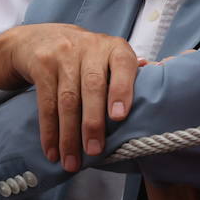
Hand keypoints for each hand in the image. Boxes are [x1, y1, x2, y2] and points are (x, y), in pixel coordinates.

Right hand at [0, 23, 137, 170]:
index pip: (122, 65)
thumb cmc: (88, 56)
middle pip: (93, 87)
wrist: (43, 36)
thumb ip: (129, 75)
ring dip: (69, 136)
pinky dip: (49, 131)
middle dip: (93, 123)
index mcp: (114, 48)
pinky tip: (52, 151)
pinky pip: (46, 103)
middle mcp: (90, 48)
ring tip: (72, 162)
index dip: (122, 90)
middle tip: (94, 151)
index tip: (119, 117)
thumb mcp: (109, 56)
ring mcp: (63, 55)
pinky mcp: (42, 66)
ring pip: (67, 100)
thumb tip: (157, 87)